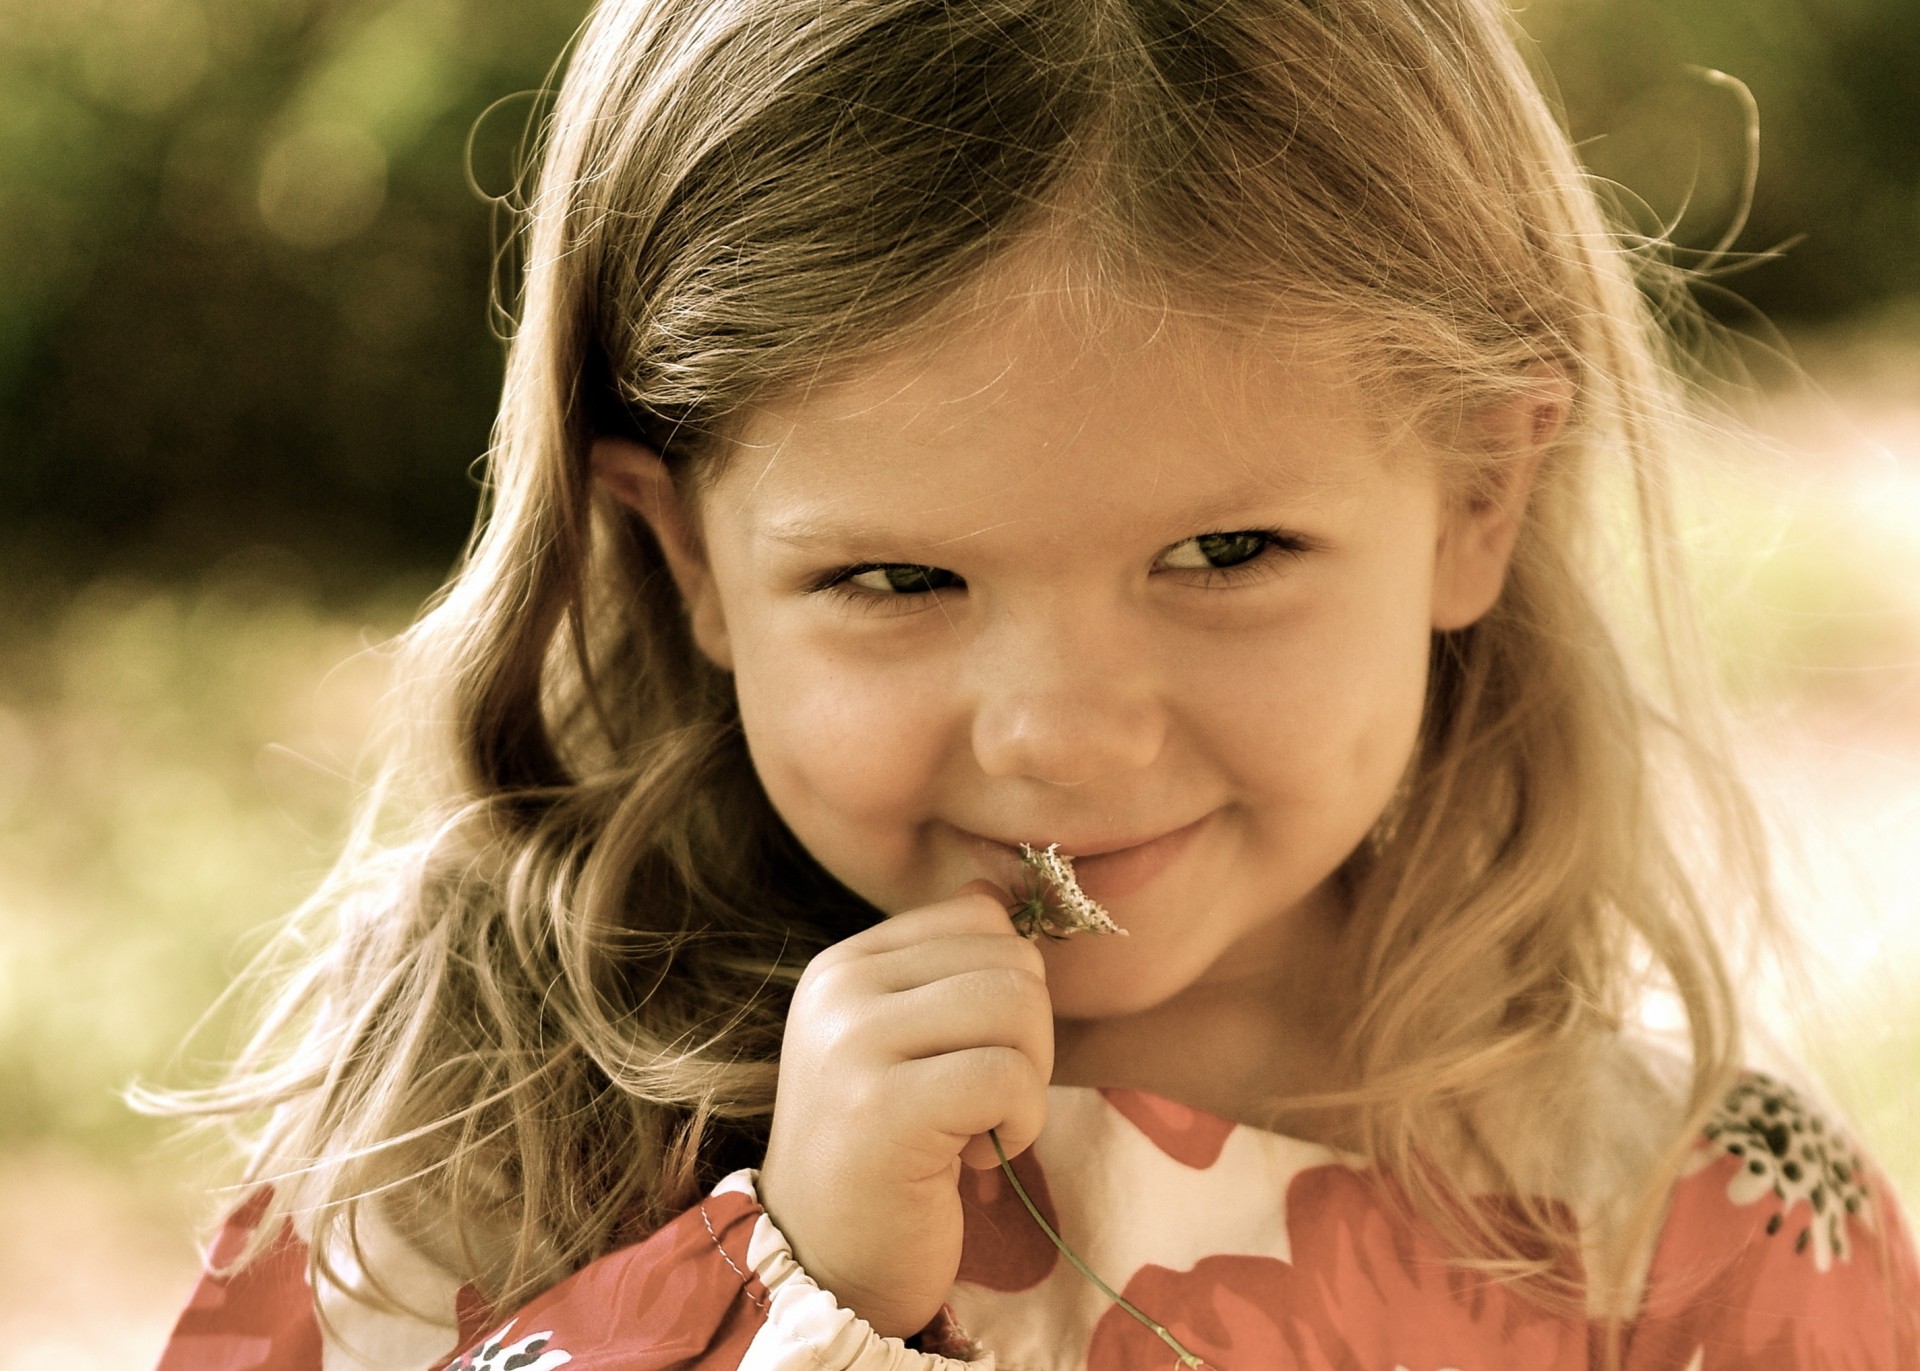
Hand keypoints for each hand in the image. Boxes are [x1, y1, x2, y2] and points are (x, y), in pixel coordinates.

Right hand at [756, 886, 1053, 1338]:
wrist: (827, 1268)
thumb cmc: (887, 1157)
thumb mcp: (903, 1045)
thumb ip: (945, 972)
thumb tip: (996, 894)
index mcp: (845, 965)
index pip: (980, 917)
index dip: (1010, 989)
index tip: (971, 1056)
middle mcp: (839, 990)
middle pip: (1011, 961)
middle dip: (1030, 1039)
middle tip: (985, 1104)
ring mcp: (853, 1045)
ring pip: (1018, 1010)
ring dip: (1029, 1083)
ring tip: (980, 1128)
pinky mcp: (883, 1108)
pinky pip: (1010, 1078)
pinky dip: (1022, 1125)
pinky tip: (977, 1160)